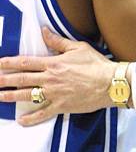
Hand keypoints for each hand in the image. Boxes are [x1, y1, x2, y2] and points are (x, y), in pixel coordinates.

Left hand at [0, 27, 116, 125]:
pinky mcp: (61, 107)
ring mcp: (54, 94)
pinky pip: (42, 113)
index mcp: (53, 63)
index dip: (9, 63)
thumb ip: (58, 41)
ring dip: (11, 97)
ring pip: (28, 96)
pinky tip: (21, 120)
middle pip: (22, 79)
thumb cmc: (95, 64)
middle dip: (4, 80)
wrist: (109, 83)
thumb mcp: (77, 47)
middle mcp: (50, 79)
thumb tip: (44, 31)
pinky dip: (31, 118)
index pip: (26, 62)